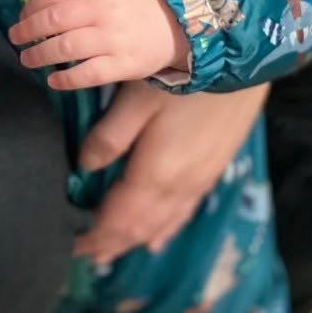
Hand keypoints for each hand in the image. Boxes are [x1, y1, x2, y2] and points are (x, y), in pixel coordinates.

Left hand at [9, 0, 189, 88]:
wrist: (176, 25)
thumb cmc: (132, 4)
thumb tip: (36, 7)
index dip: (31, 7)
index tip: (21, 17)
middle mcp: (104, 10)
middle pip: (55, 20)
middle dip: (28, 31)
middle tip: (15, 38)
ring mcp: (113, 39)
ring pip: (66, 47)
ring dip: (40, 55)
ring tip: (27, 59)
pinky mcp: (123, 65)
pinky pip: (88, 74)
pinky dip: (65, 80)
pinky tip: (52, 80)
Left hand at [75, 80, 269, 261]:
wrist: (239, 58)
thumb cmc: (181, 74)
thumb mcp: (135, 99)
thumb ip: (109, 136)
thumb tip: (82, 168)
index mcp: (157, 174)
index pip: (120, 219)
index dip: (96, 236)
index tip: (72, 245)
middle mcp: (181, 187)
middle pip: (140, 227)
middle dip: (112, 243)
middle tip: (85, 254)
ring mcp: (201, 179)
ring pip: (163, 223)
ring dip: (135, 239)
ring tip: (111, 251)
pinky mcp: (213, 168)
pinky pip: (183, 212)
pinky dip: (164, 228)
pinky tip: (157, 237)